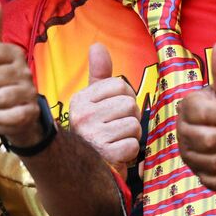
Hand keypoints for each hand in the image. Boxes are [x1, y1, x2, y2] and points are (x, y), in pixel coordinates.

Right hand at [69, 43, 140, 165]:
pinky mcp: (106, 154)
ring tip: (115, 141)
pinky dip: (130, 152)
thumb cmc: (95, 132)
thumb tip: (97, 45)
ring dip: (131, 136)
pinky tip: (116, 154)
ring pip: (134, 124)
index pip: (120, 85)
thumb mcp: (93, 101)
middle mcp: (82, 116)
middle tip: (115, 129)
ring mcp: (93, 135)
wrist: (83, 170)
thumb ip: (99, 75)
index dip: (124, 99)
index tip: (112, 112)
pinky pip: (133, 144)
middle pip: (130, 104)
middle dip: (130, 118)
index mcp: (80, 100)